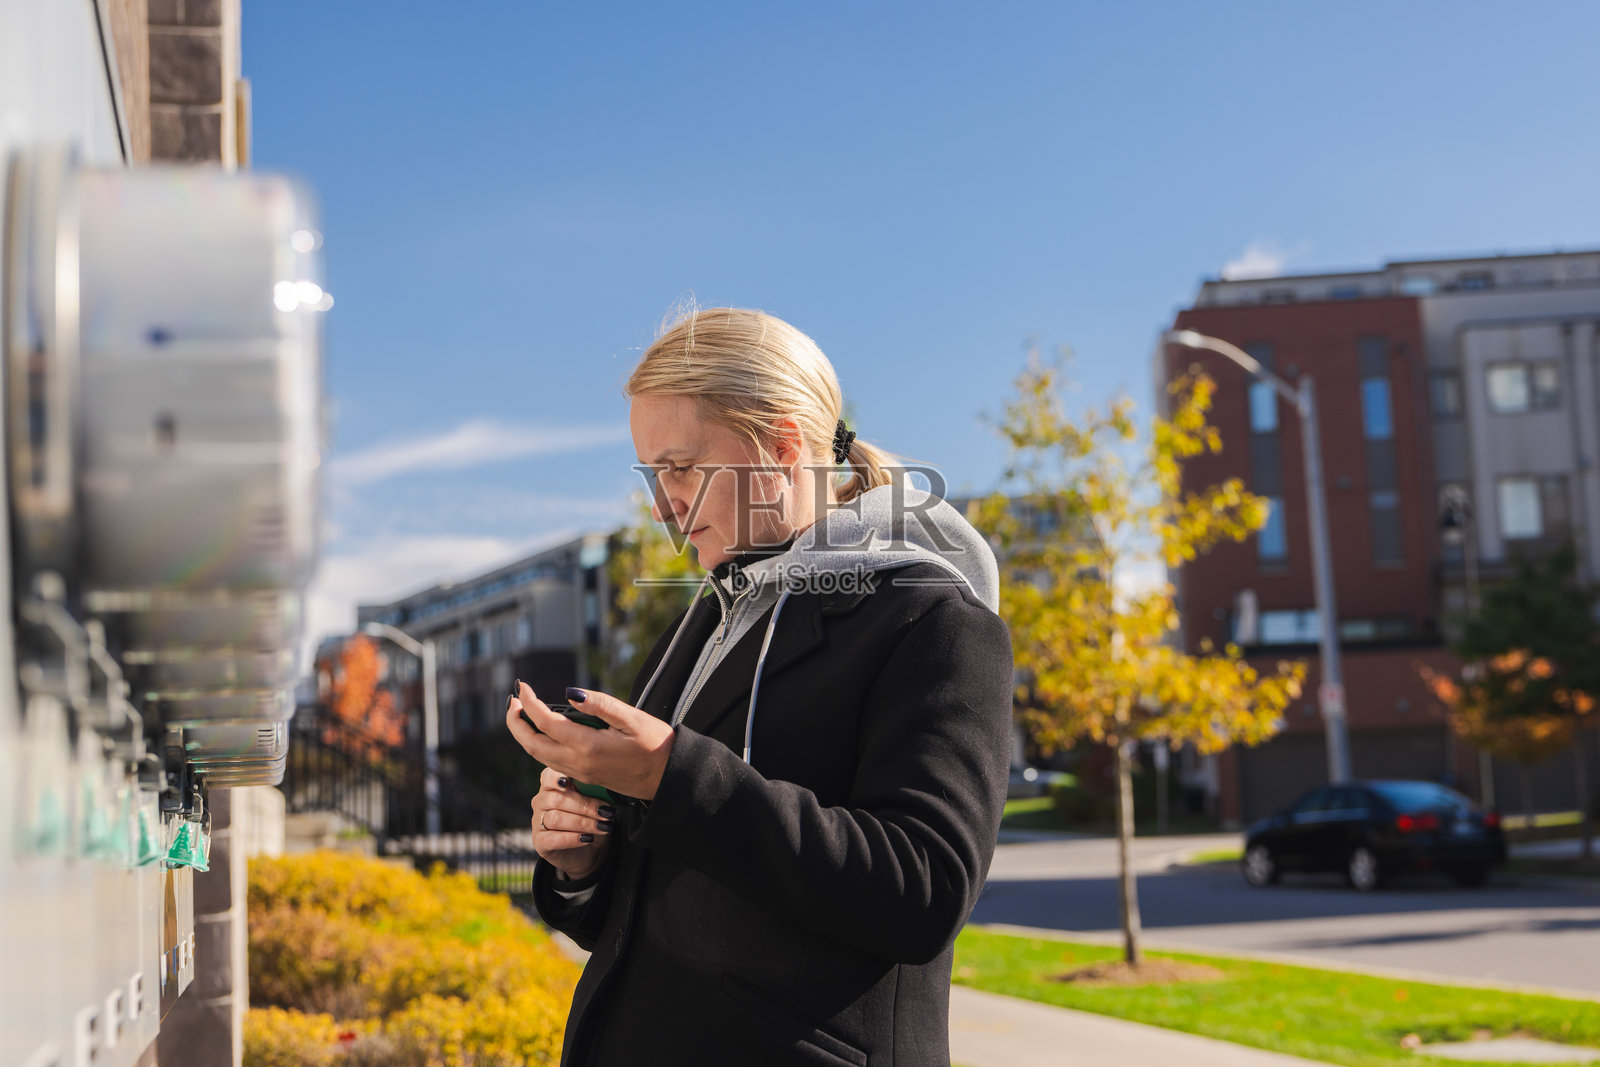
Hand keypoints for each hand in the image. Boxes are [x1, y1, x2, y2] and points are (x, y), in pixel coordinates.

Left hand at [506, 681, 676, 802]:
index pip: (545, 722)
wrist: (668, 779)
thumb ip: (600, 704)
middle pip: (531, 744)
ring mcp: (579, 773)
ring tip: (521, 711)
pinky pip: (550, 761)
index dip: (529, 703)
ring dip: (524, 734)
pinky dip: (537, 744)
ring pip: (538, 755)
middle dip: (515, 721)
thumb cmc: (656, 744)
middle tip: (512, 699)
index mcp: (588, 746)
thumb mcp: (632, 718)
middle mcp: (578, 762)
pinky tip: (542, 730)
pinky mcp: (584, 776)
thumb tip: (569, 692)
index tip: (522, 685)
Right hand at [531, 765, 613, 880]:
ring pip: (557, 819)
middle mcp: (541, 801)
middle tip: (605, 812)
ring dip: (583, 823)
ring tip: (602, 827)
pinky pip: (553, 839)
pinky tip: (587, 838)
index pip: (548, 776)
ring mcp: (537, 821)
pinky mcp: (540, 842)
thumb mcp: (597, 802)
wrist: (589, 851)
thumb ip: (595, 790)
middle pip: (558, 800)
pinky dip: (573, 838)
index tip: (568, 781)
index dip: (556, 778)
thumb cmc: (592, 819)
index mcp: (552, 785)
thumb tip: (606, 784)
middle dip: (585, 806)